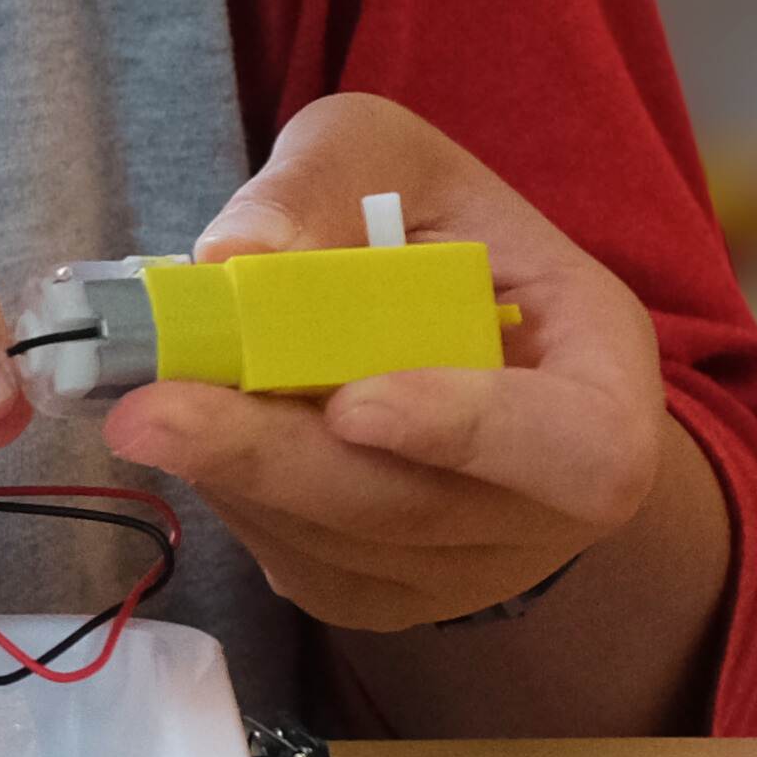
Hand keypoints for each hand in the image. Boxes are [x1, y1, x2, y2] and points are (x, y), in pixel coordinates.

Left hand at [95, 92, 664, 633]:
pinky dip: (230, 492)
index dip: (468, 433)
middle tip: (152, 409)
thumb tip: (238, 252)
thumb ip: (327, 180)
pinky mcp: (379, 597)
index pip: (575, 451)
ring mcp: (463, 571)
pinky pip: (294, 561)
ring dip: (230, 471)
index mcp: (604, 391)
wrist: (443, 326)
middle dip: (275, 457)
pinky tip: (202, 425)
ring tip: (153, 393)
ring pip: (336, 546)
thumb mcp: (396, 159)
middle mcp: (548, 510)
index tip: (354, 401)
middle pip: (414, 513)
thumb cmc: (440, 235)